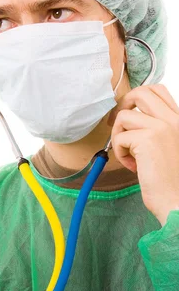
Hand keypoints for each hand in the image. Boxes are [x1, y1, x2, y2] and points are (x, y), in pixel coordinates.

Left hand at [109, 84, 178, 225]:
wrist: (177, 200)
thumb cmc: (170, 179)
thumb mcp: (167, 146)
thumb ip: (155, 130)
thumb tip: (129, 119)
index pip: (158, 90)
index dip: (136, 99)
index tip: (127, 115)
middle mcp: (173, 119)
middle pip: (140, 92)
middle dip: (122, 106)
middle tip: (118, 127)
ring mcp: (161, 127)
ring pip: (124, 116)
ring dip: (119, 136)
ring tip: (129, 155)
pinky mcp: (148, 139)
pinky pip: (120, 137)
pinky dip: (120, 153)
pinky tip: (133, 166)